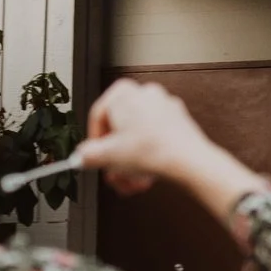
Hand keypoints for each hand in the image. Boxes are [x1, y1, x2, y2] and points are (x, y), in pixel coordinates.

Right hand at [78, 79, 224, 197]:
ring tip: (132, 179)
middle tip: (115, 172)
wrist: (189, 160)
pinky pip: (155, 138)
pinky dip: (148, 155)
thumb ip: (87, 155)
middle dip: (116, 157)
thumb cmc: (153, 151)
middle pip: (120, 130)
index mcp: (124, 92)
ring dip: (131, 161)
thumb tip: (81, 156)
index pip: (98, 117)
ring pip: (137, 137)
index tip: (95, 157)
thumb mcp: (107, 156)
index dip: (94, 143)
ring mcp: (163, 105)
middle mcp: (145, 93)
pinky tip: (148, 173)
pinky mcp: (178, 120)